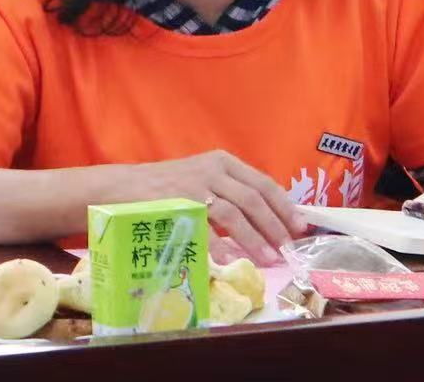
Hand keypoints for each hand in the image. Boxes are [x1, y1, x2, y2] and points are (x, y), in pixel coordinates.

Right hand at [115, 149, 303, 263]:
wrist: (123, 187)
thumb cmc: (168, 188)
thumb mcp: (203, 180)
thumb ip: (232, 194)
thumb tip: (270, 221)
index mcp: (223, 162)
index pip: (263, 183)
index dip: (285, 206)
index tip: (300, 227)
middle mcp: (213, 170)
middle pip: (254, 199)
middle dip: (275, 226)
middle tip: (288, 248)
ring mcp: (195, 186)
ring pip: (235, 214)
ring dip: (255, 239)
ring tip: (269, 259)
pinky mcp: (178, 204)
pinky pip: (206, 229)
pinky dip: (221, 247)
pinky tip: (231, 262)